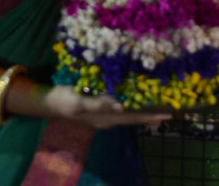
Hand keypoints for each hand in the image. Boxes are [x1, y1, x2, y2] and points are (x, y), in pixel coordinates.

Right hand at [43, 87, 172, 127]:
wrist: (48, 102)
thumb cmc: (63, 100)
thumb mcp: (79, 102)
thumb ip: (99, 104)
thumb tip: (121, 106)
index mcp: (105, 117)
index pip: (134, 116)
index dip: (151, 115)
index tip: (168, 114)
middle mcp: (108, 118)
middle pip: (135, 116)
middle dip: (153, 114)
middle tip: (171, 112)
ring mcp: (104, 114)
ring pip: (130, 113)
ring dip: (145, 110)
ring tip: (160, 109)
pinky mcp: (100, 107)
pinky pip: (122, 107)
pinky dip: (134, 104)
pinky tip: (138, 100)